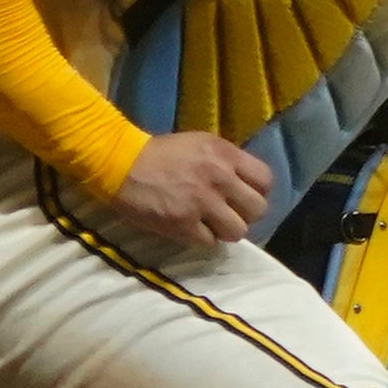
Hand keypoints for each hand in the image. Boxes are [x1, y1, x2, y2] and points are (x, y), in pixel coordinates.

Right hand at [109, 131, 273, 245]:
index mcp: (227, 155)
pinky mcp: (183, 224)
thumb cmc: (162, 153)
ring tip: (214, 225)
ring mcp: (202, 203)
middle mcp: (220, 179)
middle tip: (231, 213)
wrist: (121, 164)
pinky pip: (210, 243)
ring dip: (227, 231)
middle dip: (246, 214)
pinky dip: (204, 239)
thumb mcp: (202, 144)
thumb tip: (245, 182)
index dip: (259, 191)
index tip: (246, 196)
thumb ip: (227, 161)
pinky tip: (194, 230)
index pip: (266, 180)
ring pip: (238, 231)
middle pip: (258, 209)